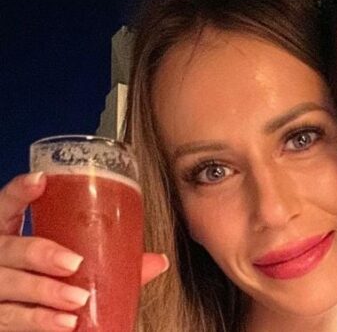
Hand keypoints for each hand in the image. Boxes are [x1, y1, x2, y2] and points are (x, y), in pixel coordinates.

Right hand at [0, 173, 168, 330]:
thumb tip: (158, 261)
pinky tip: (65, 322)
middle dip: (41, 254)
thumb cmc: (48, 282)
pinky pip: (12, 319)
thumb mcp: (69, 266)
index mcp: (10, 233)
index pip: (6, 205)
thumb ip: (109, 261)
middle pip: (11, 248)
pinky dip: (40, 321)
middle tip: (74, 263)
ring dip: (46, 292)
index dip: (19, 192)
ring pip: (10, 285)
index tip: (41, 180)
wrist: (25, 317)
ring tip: (79, 299)